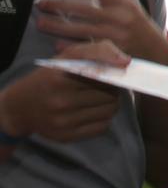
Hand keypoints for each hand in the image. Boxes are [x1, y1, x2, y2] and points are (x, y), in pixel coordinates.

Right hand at [0, 40, 127, 141]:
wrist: (20, 107)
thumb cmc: (50, 76)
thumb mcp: (67, 56)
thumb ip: (98, 51)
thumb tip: (126, 62)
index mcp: (60, 77)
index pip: (104, 74)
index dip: (114, 73)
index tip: (118, 71)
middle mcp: (60, 100)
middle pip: (111, 94)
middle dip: (113, 88)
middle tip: (103, 85)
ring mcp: (63, 121)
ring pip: (110, 110)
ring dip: (110, 103)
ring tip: (97, 97)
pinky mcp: (67, 136)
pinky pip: (103, 126)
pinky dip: (103, 118)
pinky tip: (91, 111)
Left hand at [34, 0, 167, 64]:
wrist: (158, 53)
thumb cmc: (138, 26)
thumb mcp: (127, 6)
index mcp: (123, 3)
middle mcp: (120, 18)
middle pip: (82, 9)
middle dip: (58, 5)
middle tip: (40, 4)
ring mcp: (117, 36)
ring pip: (81, 29)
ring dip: (58, 26)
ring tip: (40, 23)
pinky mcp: (113, 53)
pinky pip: (87, 48)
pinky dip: (71, 46)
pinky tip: (57, 45)